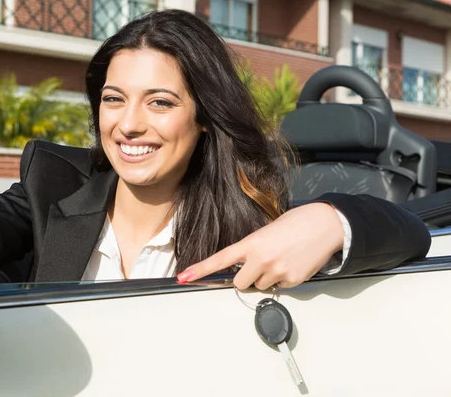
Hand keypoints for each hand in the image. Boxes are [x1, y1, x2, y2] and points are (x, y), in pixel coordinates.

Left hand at [176, 203, 344, 289]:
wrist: (326, 224)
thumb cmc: (296, 222)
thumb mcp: (267, 230)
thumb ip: (252, 248)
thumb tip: (244, 265)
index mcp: (251, 243)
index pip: (220, 260)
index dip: (200, 270)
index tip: (183, 277)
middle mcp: (261, 260)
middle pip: (239, 283)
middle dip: (245, 277)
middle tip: (259, 263)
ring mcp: (277, 272)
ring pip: (259, 286)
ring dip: (265, 278)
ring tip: (281, 258)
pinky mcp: (292, 281)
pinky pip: (278, 287)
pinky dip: (282, 280)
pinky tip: (292, 263)